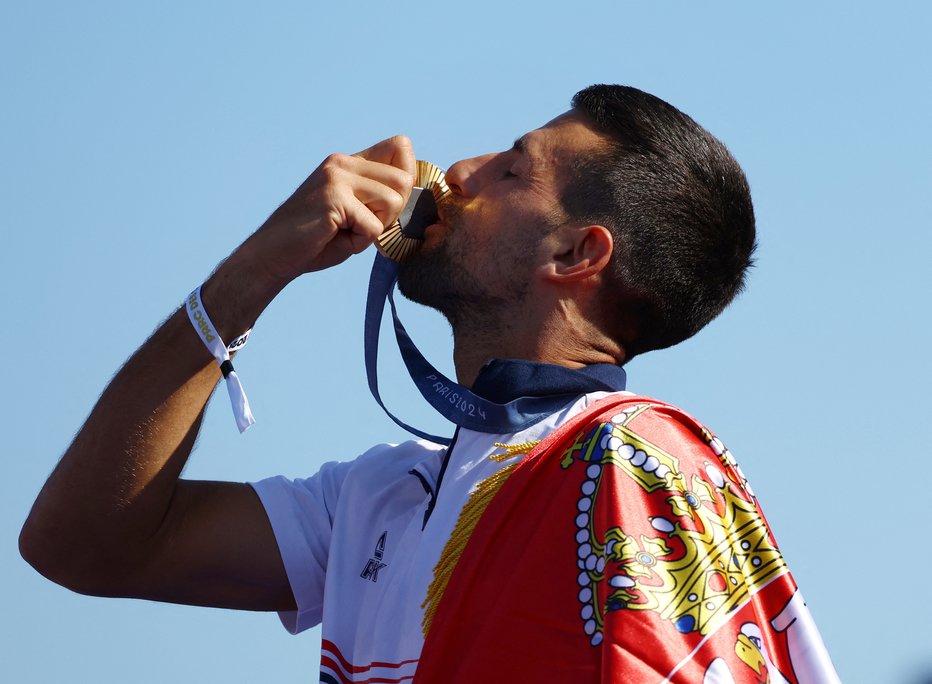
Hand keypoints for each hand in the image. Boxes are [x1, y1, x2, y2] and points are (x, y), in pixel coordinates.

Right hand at [247, 135, 415, 281]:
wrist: (273, 254)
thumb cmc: (316, 240)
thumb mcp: (353, 210)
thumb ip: (378, 196)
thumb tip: (415, 189)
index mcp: (348, 161)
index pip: (400, 146)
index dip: (405, 178)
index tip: (385, 204)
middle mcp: (342, 163)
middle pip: (404, 180)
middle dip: (392, 212)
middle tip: (362, 225)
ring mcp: (337, 178)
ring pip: (393, 202)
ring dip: (375, 228)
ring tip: (346, 231)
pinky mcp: (333, 198)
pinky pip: (373, 226)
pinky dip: (360, 242)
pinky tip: (335, 239)